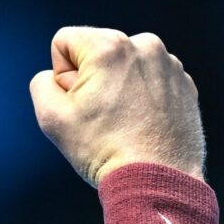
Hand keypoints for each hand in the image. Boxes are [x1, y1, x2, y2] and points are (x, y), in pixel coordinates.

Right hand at [28, 26, 205, 186]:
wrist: (156, 182)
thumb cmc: (105, 150)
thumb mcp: (50, 116)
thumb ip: (40, 83)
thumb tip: (54, 77)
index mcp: (109, 46)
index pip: (64, 41)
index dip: (61, 74)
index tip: (77, 101)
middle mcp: (144, 46)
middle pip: (95, 51)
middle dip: (90, 79)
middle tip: (98, 115)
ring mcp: (169, 65)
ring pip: (123, 65)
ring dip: (115, 87)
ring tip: (121, 121)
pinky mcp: (183, 85)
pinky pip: (148, 79)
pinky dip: (140, 96)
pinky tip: (139, 123)